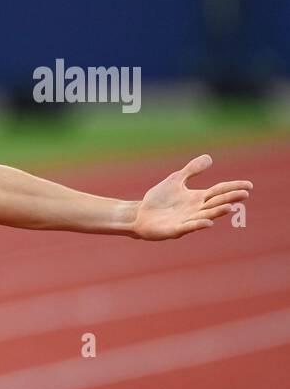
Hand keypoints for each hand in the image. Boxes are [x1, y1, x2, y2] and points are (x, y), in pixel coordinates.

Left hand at [132, 154, 250, 239]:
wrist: (139, 214)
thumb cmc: (158, 199)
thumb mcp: (175, 180)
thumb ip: (191, 170)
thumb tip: (209, 157)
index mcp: (197, 198)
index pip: (219, 191)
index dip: (233, 188)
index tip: (249, 185)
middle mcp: (195, 210)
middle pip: (215, 203)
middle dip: (229, 199)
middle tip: (244, 194)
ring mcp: (186, 220)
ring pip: (205, 216)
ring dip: (216, 212)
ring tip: (229, 207)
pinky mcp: (174, 230)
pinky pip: (188, 227)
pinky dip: (198, 225)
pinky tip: (208, 222)